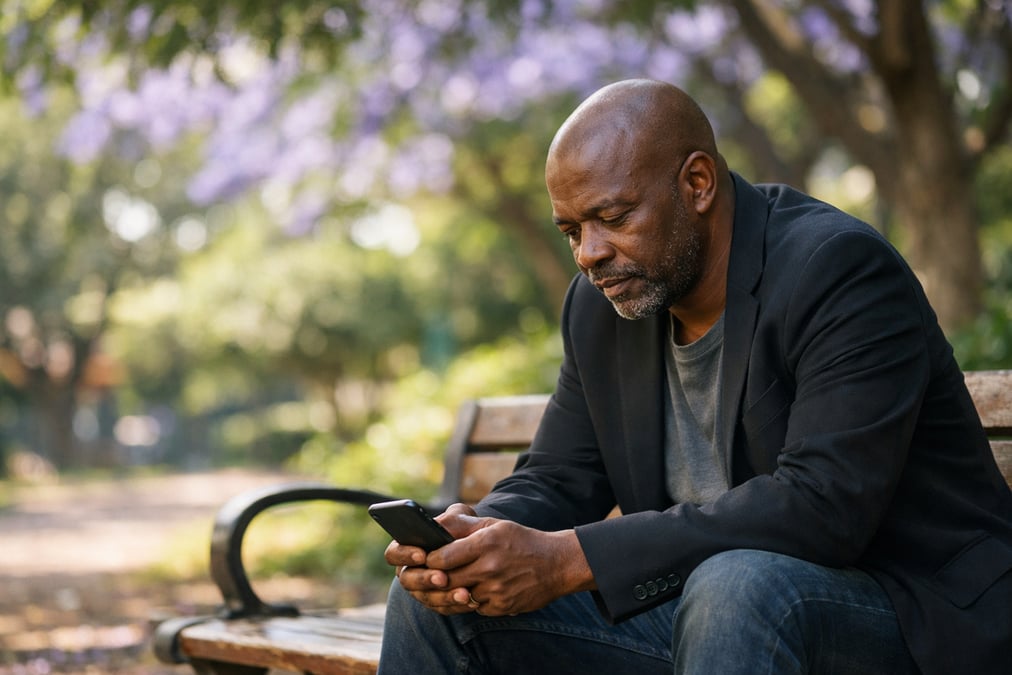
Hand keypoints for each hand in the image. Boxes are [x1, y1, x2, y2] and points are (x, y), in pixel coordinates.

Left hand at [384, 503, 593, 616]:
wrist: (556, 564)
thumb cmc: (520, 540)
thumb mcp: (494, 525)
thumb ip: (463, 526)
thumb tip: (433, 526)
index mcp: (486, 543)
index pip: (443, 557)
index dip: (428, 560)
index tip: (421, 559)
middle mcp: (490, 567)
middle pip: (446, 580)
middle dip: (430, 579)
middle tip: (421, 576)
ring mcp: (496, 590)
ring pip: (457, 596)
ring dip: (446, 592)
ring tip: (438, 585)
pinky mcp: (501, 607)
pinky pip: (474, 607)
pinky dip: (467, 601)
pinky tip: (465, 592)